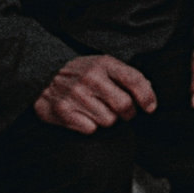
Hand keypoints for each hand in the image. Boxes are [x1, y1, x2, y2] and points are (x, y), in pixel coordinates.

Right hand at [34, 53, 155, 133]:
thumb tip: (148, 92)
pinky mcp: (63, 111)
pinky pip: (91, 129)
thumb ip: (126, 76)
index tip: (151, 108)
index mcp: (104, 63)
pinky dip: (91, 126)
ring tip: (98, 110)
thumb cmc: (82, 73)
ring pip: (109, 120)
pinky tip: (84, 116)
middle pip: (124, 105)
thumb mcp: (104, 65)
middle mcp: (90, 78)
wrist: (43, 77)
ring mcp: (76, 95)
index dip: (147, 97)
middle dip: (129, 113)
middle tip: (125, 113)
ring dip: (108, 120)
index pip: (134, 80)